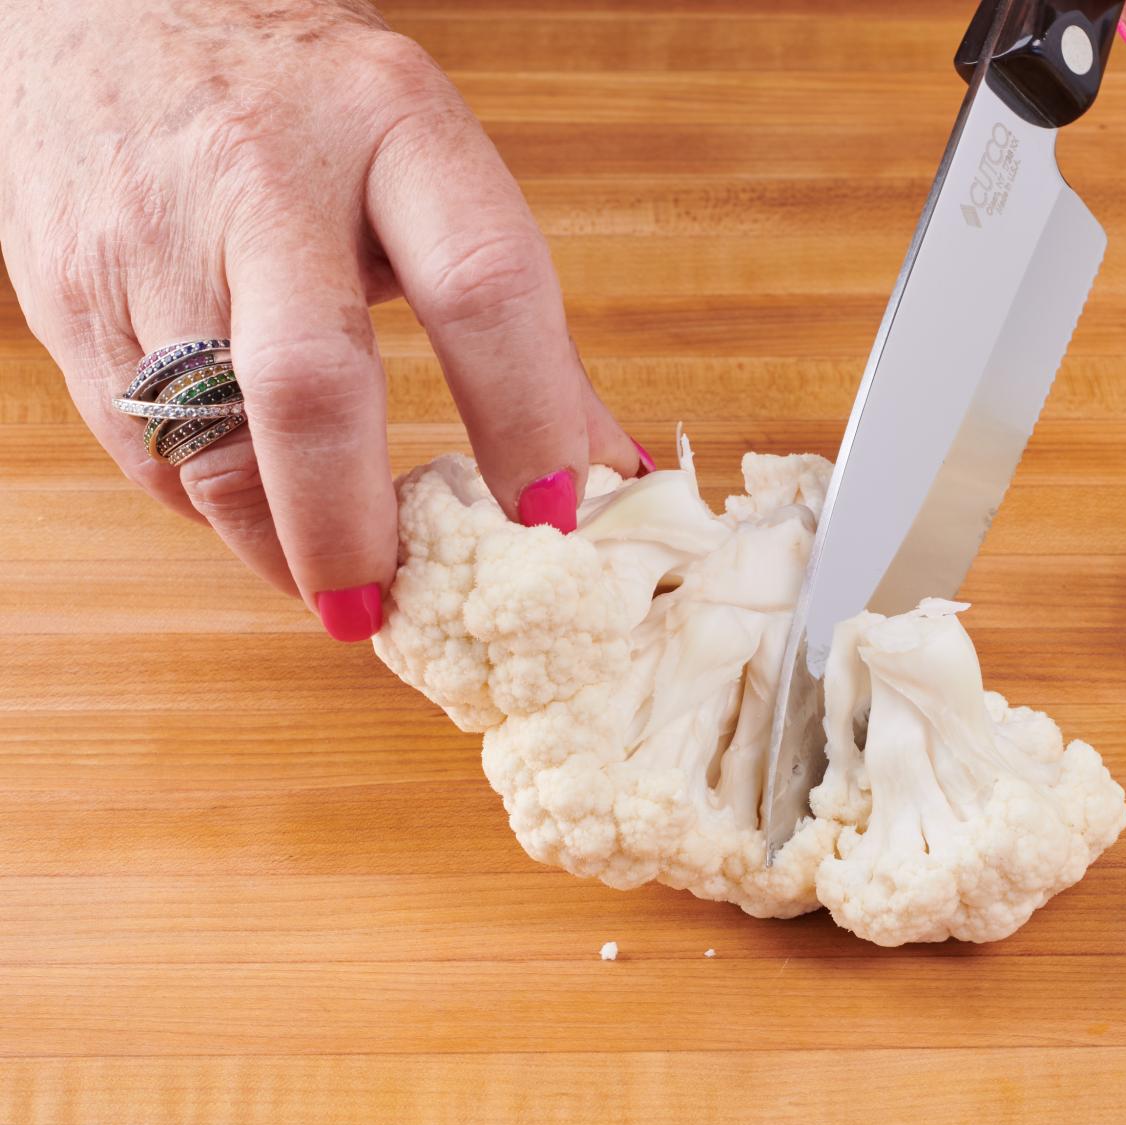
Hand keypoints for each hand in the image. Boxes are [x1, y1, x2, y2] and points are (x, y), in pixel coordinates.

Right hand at [0, 0, 643, 639]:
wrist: (105, 0)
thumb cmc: (309, 107)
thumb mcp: (431, 172)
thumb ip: (521, 328)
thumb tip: (611, 481)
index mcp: (396, 129)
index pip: (484, 288)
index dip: (527, 419)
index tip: (549, 523)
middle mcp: (265, 175)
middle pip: (314, 384)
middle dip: (355, 525)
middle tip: (391, 611)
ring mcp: (149, 232)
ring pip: (206, 437)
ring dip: (277, 542)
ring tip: (335, 587)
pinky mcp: (63, 286)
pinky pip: (139, 442)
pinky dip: (207, 505)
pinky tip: (257, 511)